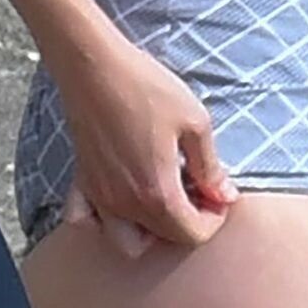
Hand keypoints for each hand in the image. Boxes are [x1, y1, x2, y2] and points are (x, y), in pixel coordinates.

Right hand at [55, 28, 239, 254]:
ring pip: (126, 241)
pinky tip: (120, 197)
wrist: (96, 66)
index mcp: (157, 194)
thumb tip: (224, 195)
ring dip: (149, 231)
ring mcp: (100, 197)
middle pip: (163, 238)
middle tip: (198, 189)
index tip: (220, 193)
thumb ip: (209, 166)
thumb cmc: (147, 88)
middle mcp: (126, 206)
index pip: (192, 234)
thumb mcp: (194, 121)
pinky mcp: (82, 181)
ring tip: (163, 198)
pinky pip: (87, 221)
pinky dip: (103, 221)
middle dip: (188, 221)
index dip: (214, 219)